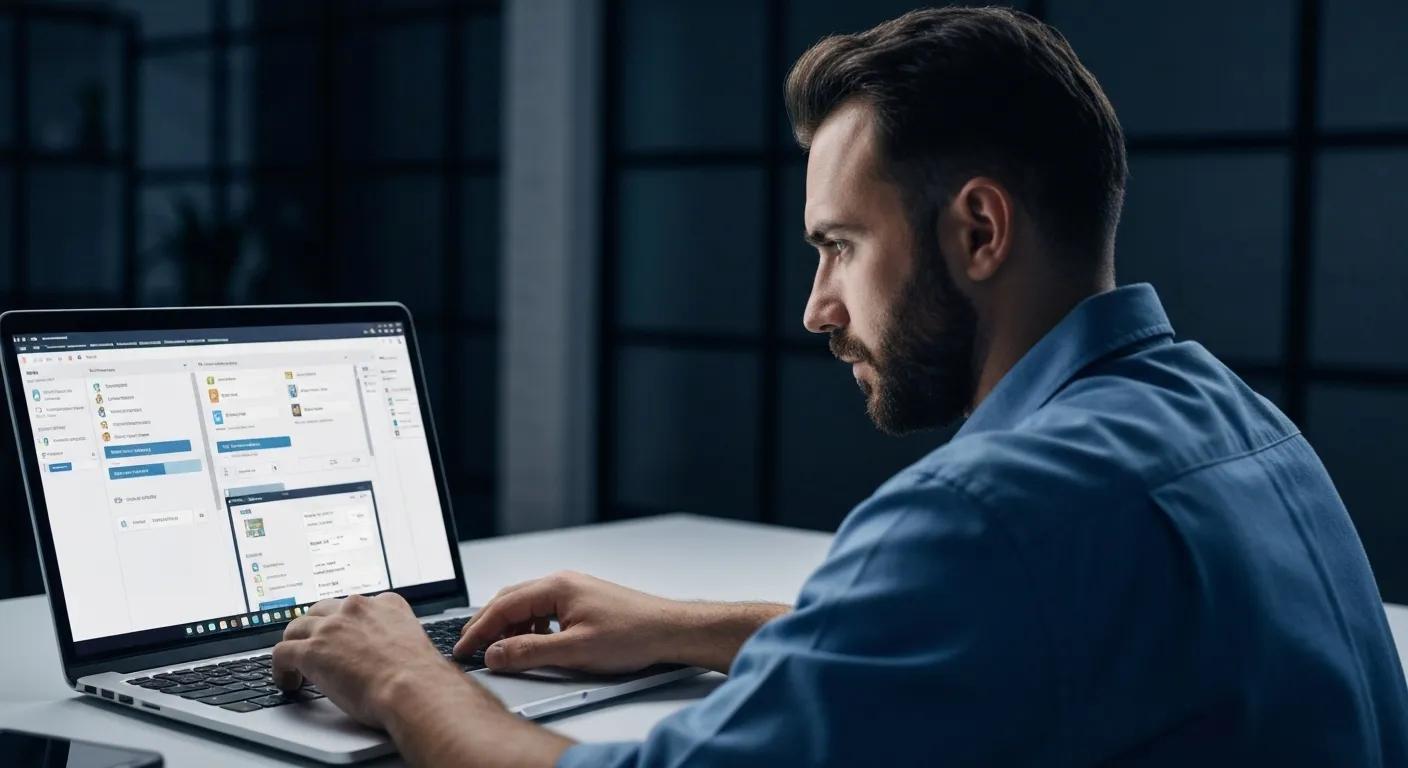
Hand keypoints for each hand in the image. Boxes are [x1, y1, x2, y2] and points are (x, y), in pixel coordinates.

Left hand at [273, 592, 489, 727]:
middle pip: (322, 610)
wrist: (414, 688)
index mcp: (386, 603)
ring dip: (295, 645)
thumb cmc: (421, 677)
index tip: (341, 636)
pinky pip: (282, 652)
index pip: (356, 606)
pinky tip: (287, 681)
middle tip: (314, 648)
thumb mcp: (415, 643)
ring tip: (295, 666)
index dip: (344, 623)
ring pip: (296, 627)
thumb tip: (395, 657)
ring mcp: (332, 627)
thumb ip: (399, 639)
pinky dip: (280, 668)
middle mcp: (357, 608)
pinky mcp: (312, 650)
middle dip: (315, 628)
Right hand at [453, 571, 682, 673]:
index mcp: (556, 586)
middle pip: (510, 601)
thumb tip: (495, 654)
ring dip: (509, 628)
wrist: (668, 629)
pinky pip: (543, 612)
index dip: (478, 629)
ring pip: (526, 607)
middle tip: (471, 649)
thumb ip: (530, 652)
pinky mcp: (581, 602)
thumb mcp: (575, 650)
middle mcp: (561, 582)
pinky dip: (529, 628)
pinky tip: (533, 645)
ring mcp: (572, 590)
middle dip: (487, 625)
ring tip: (500, 651)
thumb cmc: (631, 634)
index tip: (463, 649)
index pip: (503, 606)